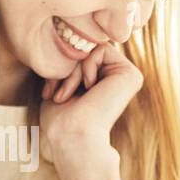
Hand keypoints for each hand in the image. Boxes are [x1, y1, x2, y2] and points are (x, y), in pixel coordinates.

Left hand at [39, 43, 142, 162]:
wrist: (71, 136)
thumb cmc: (60, 120)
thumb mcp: (59, 85)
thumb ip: (68, 65)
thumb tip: (67, 43)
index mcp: (104, 83)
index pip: (78, 56)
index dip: (59, 68)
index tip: (49, 92)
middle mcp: (118, 79)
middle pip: (84, 50)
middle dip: (64, 69)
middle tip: (56, 94)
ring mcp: (126, 76)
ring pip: (90, 49)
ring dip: (72, 71)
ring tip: (67, 95)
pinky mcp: (131, 74)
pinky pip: (100, 49)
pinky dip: (84, 67)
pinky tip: (87, 88)